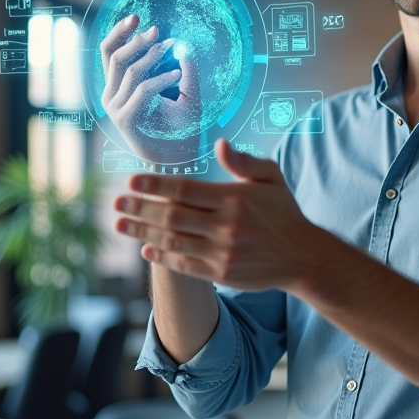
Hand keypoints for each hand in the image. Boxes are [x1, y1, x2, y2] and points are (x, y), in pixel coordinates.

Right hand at [99, 14, 200, 159]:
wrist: (179, 158)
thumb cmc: (181, 127)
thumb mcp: (185, 92)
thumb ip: (182, 69)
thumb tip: (183, 45)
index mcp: (118, 86)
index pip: (109, 52)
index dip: (120, 33)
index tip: (136, 17)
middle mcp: (112, 96)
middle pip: (113, 56)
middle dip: (134, 39)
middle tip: (156, 30)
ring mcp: (116, 108)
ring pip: (129, 70)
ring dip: (151, 56)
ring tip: (170, 48)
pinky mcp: (125, 119)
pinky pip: (142, 90)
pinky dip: (160, 79)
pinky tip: (176, 75)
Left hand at [113, 138, 333, 290]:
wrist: (302, 257)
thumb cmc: (283, 212)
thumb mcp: (271, 178)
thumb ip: (244, 161)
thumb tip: (220, 144)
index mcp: (235, 198)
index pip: (185, 189)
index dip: (155, 184)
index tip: (132, 180)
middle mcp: (226, 226)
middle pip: (171, 216)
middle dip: (139, 208)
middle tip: (116, 202)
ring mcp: (222, 253)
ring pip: (172, 241)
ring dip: (141, 233)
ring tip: (120, 225)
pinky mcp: (221, 274)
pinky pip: (184, 265)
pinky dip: (162, 257)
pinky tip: (145, 249)